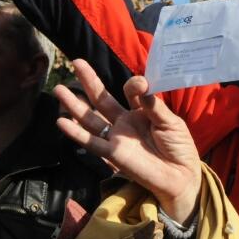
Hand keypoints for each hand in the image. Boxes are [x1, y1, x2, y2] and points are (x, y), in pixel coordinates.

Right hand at [55, 59, 202, 222]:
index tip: (141, 85)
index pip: (131, 91)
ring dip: (74, 104)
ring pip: (90, 118)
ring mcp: (117, 137)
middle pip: (102, 99)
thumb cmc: (179, 147)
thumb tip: (141, 85)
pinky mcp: (112, 154)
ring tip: (58, 89)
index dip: (134, 84)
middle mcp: (125, 121)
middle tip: (76, 62)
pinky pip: (91, 142)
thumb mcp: (171, 122)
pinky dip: (75, 132)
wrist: (180, 176)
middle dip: (89, 81)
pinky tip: (61, 121)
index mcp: (141, 111)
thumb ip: (155, 105)